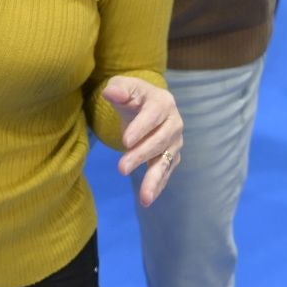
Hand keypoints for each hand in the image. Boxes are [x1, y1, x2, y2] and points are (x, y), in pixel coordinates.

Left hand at [103, 75, 183, 207]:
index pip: (153, 115)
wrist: (145, 105)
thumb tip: (111, 92)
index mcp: (163, 102)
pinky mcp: (171, 156)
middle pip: (160, 141)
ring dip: (154, 179)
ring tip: (144, 197)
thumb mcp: (123, 86)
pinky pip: (165, 172)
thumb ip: (118, 88)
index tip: (125, 142)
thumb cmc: (132, 95)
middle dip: (141, 155)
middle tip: (121, 169)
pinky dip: (157, 186)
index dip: (141, 128)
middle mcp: (174, 122)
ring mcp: (175, 142)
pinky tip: (147, 199)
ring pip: (166, 161)